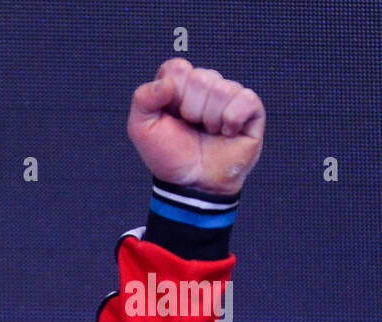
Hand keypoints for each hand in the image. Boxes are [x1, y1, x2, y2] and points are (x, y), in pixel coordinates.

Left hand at [127, 58, 263, 194]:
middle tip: (190, 127)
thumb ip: (143, 99)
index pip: (177, 67)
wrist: (191, 183)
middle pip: (200, 77)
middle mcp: (205, 87)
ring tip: (207, 132)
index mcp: (179, 86)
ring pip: (221, 89)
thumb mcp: (141, 129)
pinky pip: (244, 99)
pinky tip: (226, 132)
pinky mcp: (251, 109)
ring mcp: (229, 96)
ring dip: (209, 119)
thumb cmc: (169, 156)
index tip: (169, 115)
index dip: (171, 93)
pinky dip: (231, 121)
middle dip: (190, 110)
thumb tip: (166, 83)